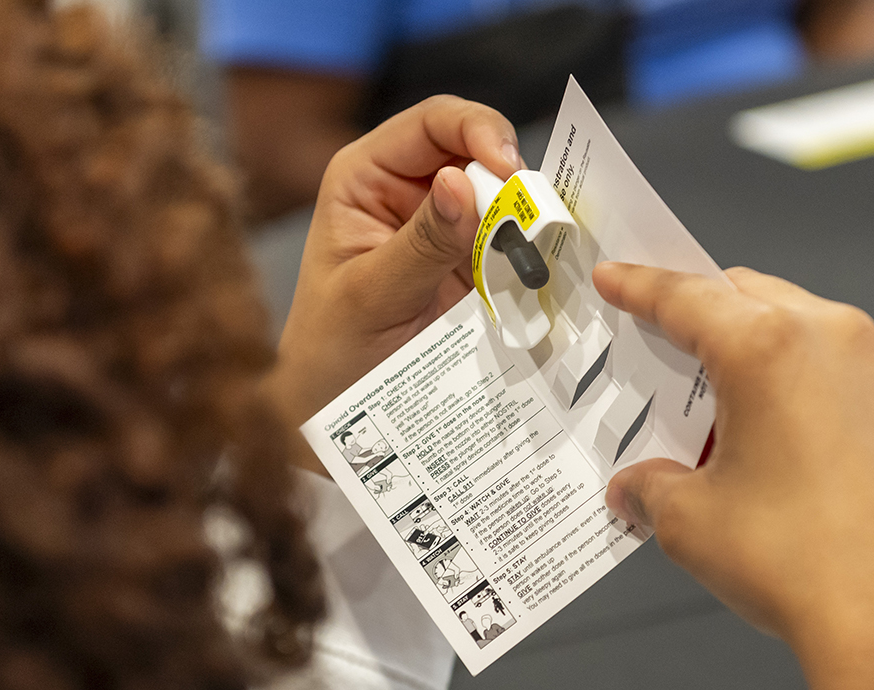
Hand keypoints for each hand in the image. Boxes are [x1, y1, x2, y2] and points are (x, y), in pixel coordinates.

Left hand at [265, 96, 521, 470]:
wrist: (336, 410)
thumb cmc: (331, 350)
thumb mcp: (371, 296)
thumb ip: (420, 244)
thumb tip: (461, 183)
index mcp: (367, 176)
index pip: (431, 123)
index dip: (477, 130)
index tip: (510, 168)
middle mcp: (410, 191)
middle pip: (477, 153)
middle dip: (512, 180)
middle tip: (536, 219)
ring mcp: (445, 229)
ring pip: (503, 200)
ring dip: (527, 220)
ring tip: (539, 252)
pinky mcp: (473, 266)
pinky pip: (514, 246)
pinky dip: (532, 255)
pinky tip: (541, 272)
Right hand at [592, 263, 873, 689]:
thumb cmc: (807, 567)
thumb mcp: (691, 521)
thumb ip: (651, 487)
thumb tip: (638, 488)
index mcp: (769, 348)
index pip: (686, 297)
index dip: (640, 286)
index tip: (619, 278)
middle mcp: (833, 341)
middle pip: (747, 296)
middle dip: (701, 315)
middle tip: (665, 347)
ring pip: (799, 327)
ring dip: (755, 349)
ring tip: (723, 412)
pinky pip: (840, 368)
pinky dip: (800, 382)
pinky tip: (780, 439)